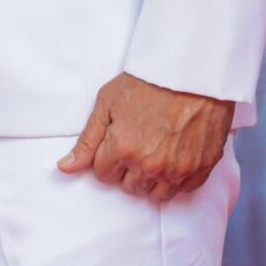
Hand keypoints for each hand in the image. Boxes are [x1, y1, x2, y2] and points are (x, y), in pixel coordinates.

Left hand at [56, 73, 233, 202]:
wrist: (192, 71)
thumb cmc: (149, 81)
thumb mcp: (108, 102)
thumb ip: (87, 140)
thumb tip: (65, 168)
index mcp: (123, 149)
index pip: (103, 174)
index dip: (108, 157)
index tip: (118, 142)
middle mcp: (149, 165)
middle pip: (129, 187)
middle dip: (128, 169)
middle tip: (138, 144)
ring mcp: (177, 170)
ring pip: (156, 194)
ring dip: (152, 179)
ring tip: (156, 153)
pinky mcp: (200, 169)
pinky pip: (183, 189)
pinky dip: (178, 178)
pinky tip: (175, 157)